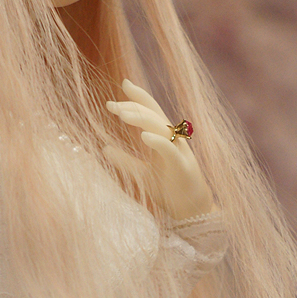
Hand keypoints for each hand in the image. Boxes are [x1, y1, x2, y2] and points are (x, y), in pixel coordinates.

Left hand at [105, 80, 214, 221]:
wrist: (192, 212)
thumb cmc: (170, 190)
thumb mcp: (142, 173)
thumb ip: (125, 160)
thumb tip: (104, 148)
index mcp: (164, 138)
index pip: (151, 111)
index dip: (137, 98)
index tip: (122, 86)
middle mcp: (173, 140)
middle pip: (154, 114)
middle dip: (133, 106)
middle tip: (112, 105)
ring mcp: (179, 152)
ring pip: (161, 127)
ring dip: (141, 118)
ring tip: (122, 114)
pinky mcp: (182, 167)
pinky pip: (170, 149)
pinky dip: (157, 141)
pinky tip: (143, 137)